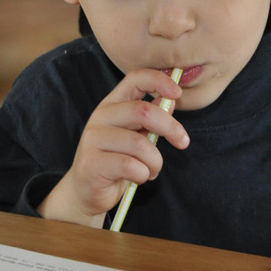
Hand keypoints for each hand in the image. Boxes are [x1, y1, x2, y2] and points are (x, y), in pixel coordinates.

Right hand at [37, 68, 188, 226]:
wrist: (87, 191)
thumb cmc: (116, 161)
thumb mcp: (135, 135)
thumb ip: (150, 119)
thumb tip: (170, 101)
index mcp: (113, 104)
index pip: (135, 78)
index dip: (159, 81)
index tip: (179, 94)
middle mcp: (101, 116)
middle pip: (143, 111)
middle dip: (171, 128)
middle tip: (183, 142)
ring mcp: (93, 139)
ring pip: (140, 144)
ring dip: (155, 161)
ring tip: (151, 170)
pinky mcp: (91, 163)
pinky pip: (130, 166)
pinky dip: (142, 174)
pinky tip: (138, 178)